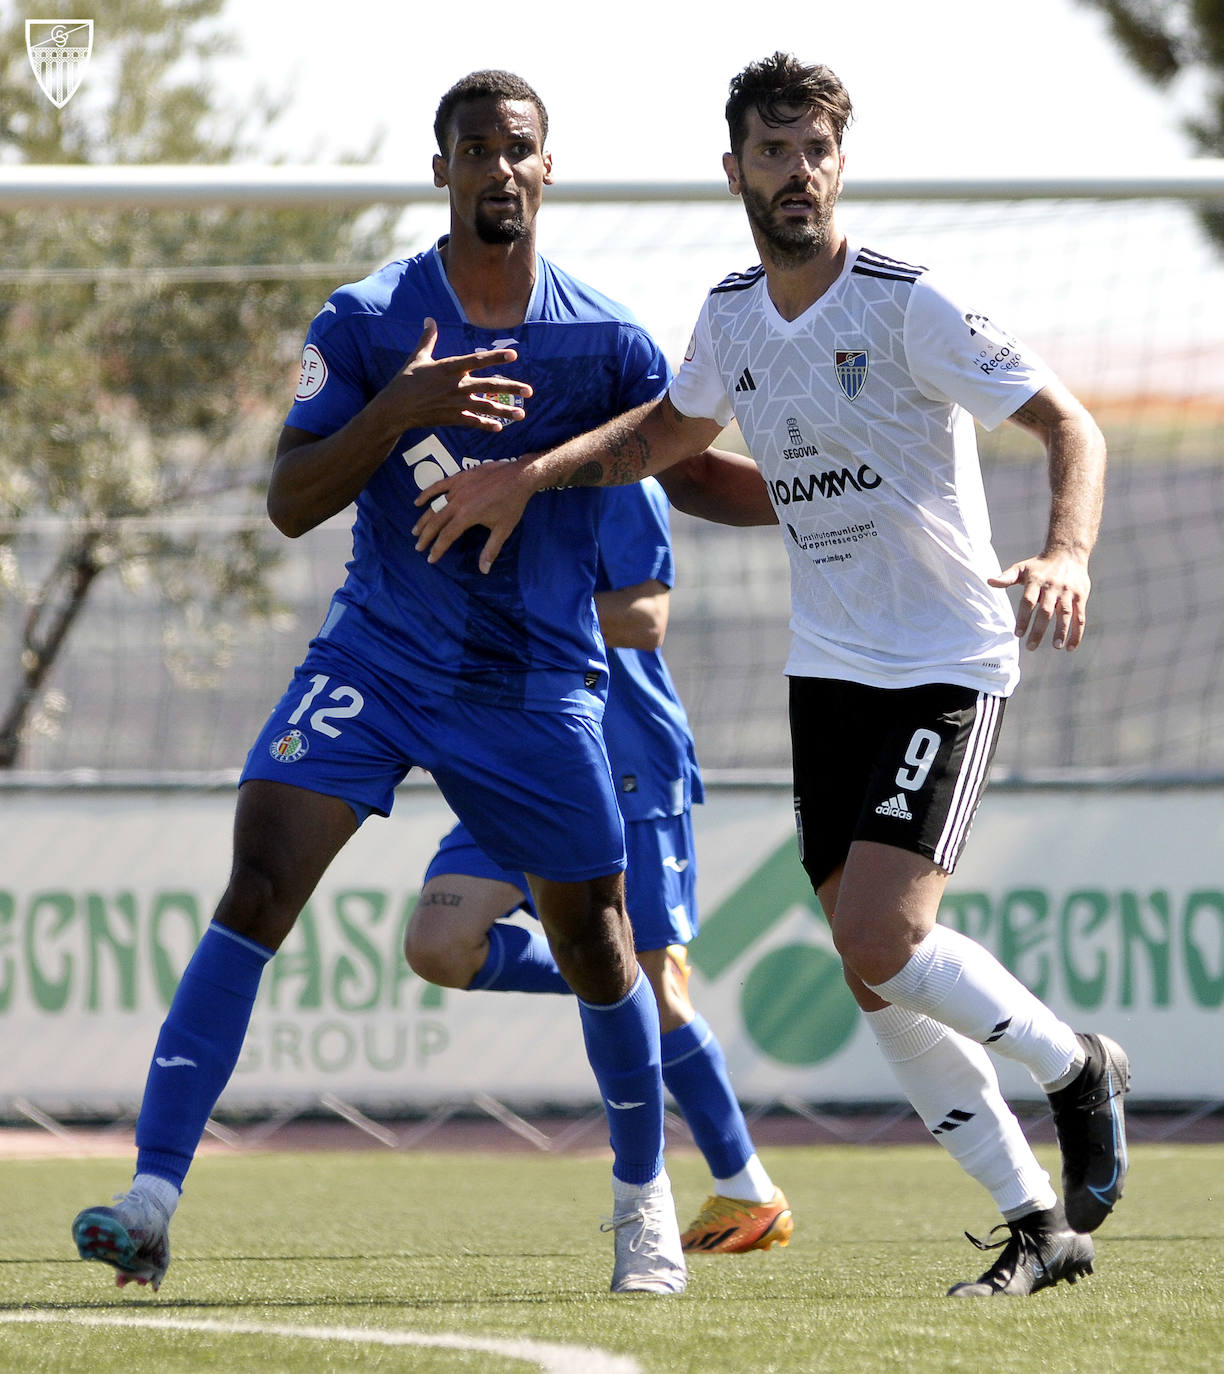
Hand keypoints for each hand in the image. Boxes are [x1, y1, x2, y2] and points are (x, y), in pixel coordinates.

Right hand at [377, 318, 531, 432]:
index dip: (495, 357)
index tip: (514, 355)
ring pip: (486, 407)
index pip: (477, 360)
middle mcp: (456, 385)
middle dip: (511, 388)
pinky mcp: (452, 417)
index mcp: (449, 367)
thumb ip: (428, 339)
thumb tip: (429, 319)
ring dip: (505, 411)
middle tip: (529, 391)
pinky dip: (486, 425)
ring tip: (522, 414)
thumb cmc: (405, 380)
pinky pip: (473, 421)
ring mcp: (455, 403)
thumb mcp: (417, 357)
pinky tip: (499, 428)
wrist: (395, 408)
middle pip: (489, 386)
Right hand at [412, 456, 539, 571]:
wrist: (519, 476)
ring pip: (434, 506)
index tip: (431, 558)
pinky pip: (438, 486)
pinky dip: (426, 494)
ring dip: (423, 519)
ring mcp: (456, 488)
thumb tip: (484, 570)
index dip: (437, 549)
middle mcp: (457, 503)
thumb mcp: (503, 529)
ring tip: (415, 531)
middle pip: (436, 522)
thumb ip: (491, 550)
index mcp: (467, 516)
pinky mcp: (458, 478)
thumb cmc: (512, 504)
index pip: (446, 536)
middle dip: (426, 536)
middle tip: (419, 547)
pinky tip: (417, 502)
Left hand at [989, 549, 1090, 649]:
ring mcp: (1068, 593)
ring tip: (1055, 646)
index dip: (1023, 618)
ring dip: (1061, 631)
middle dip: (1039, 630)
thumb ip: (1006, 577)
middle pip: (1045, 611)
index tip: (1018, 634)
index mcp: (1036, 581)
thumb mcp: (1022, 568)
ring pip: (1064, 614)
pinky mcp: (1080, 597)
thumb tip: (989, 581)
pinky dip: (1077, 633)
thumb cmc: (1039, 566)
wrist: (1068, 553)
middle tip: (1030, 647)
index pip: (1028, 601)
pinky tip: (1070, 647)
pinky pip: (1079, 617)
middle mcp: (1052, 587)